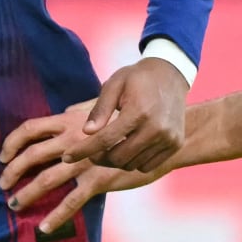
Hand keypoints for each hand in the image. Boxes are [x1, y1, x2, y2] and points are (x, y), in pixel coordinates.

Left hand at [0, 101, 166, 235]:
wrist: (161, 133)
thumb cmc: (133, 118)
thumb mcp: (103, 108)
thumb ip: (81, 113)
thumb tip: (65, 113)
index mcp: (70, 120)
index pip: (30, 128)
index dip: (11, 142)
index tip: (1, 156)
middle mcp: (74, 139)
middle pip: (32, 155)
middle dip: (12, 171)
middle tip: (1, 184)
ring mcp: (86, 160)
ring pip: (47, 179)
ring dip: (27, 194)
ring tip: (14, 205)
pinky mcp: (100, 179)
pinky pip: (73, 201)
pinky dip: (56, 216)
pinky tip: (44, 228)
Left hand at [65, 57, 189, 175]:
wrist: (171, 75)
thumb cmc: (137, 78)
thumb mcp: (114, 85)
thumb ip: (99, 109)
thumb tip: (87, 132)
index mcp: (139, 111)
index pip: (105, 140)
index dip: (83, 150)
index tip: (66, 157)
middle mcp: (157, 128)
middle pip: (118, 158)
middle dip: (98, 157)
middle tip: (90, 151)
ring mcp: (168, 138)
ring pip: (132, 165)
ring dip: (115, 160)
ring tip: (109, 147)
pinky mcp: (174, 144)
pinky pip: (147, 166)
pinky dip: (133, 162)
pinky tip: (127, 148)